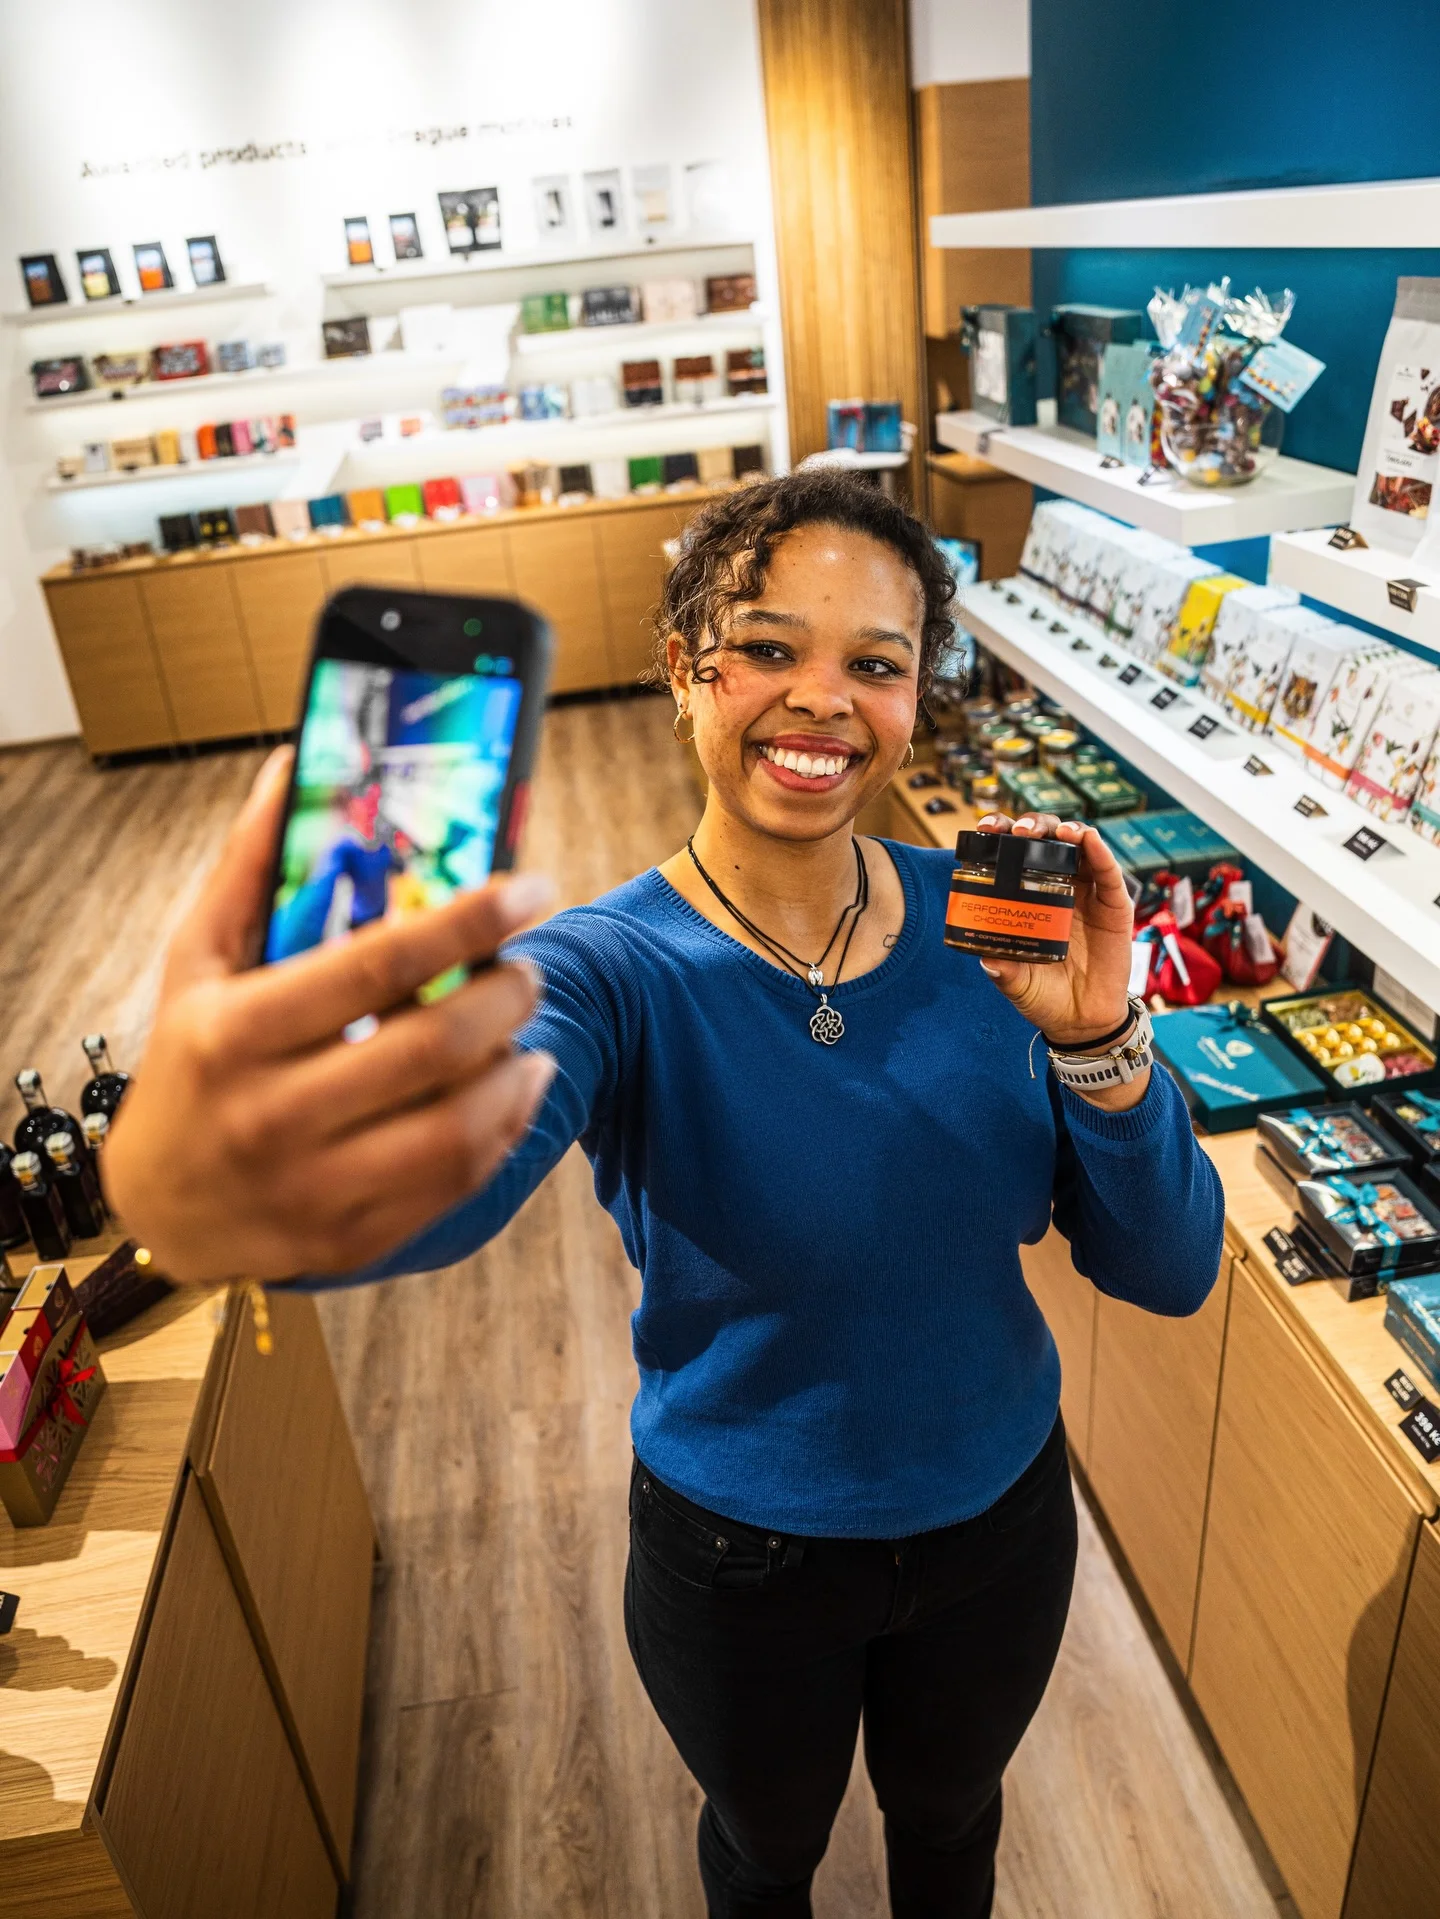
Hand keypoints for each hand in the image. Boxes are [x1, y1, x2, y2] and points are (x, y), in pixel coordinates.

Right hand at [105, 748, 557, 1283]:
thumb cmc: (189, 1060)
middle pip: (433, 1047)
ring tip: (528, 1027)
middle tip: (532, 965)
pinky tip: (516, 1084)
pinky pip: (456, 1182)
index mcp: (234, 1032)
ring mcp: (313, 1188)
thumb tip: (293, 762)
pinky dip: (506, 1126)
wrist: (161, 1206)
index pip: (378, 963)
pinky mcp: (350, 1237)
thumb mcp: (197, 960)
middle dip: (508, 994)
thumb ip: (249, 865)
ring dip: (518, 1065)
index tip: (529, 888)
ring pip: (457, 1128)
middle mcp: (271, 1115)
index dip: (470, 919)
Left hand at [972, 810, 1142, 1107]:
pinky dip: (1100, 851)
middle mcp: (1057, 889)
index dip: (1000, 836)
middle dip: (1032, 826)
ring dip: (1067, 831)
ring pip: (1080, 847)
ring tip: (1057, 832)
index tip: (984, 829)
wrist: (1082, 1022)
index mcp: (1028, 899)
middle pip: (1046, 841)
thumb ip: (1004, 972)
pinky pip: (1109, 873)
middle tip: (1018, 831)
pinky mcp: (1115, 906)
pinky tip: (1088, 840)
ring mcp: (1087, 894)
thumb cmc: (1045, 997)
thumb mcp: (1017, 984)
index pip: (1013, 856)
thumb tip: (988, 960)